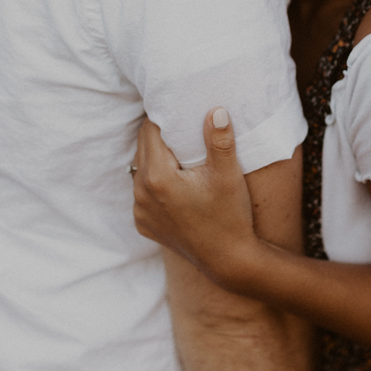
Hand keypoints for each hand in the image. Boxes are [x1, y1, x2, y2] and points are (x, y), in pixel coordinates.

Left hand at [133, 109, 259, 285]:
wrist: (229, 260)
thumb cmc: (231, 215)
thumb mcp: (228, 175)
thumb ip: (219, 140)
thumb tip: (215, 110)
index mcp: (157, 177)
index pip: (150, 131)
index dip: (164, 117)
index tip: (178, 111)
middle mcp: (141, 194)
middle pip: (143, 148)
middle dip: (159, 136)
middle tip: (181, 127)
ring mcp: (140, 211)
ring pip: (140, 169)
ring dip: (155, 158)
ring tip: (179, 154)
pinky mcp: (143, 224)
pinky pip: (142, 192)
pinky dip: (154, 182)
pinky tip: (176, 182)